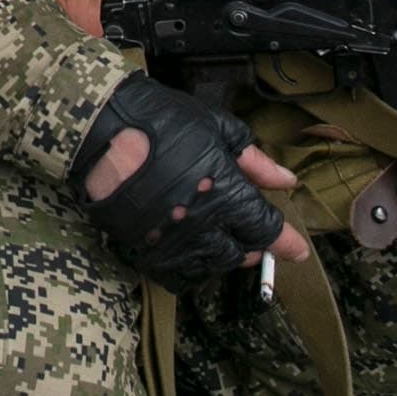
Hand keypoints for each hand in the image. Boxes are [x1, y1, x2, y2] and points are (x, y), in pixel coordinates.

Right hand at [69, 75, 309, 294]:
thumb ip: (252, 158)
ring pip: (209, 268)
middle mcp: (201, 224)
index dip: (286, 241)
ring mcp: (170, 240)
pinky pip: (174, 276)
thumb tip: (285, 180)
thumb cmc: (160, 119)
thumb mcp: (214, 127)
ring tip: (221, 241)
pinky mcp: (142, 248)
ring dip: (222, 258)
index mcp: (224, 191)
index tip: (299, 250)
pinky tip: (190, 252)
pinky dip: (189, 270)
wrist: (98, 127)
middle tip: (252, 235)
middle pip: (240, 253)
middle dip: (252, 246)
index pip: (266, 229)